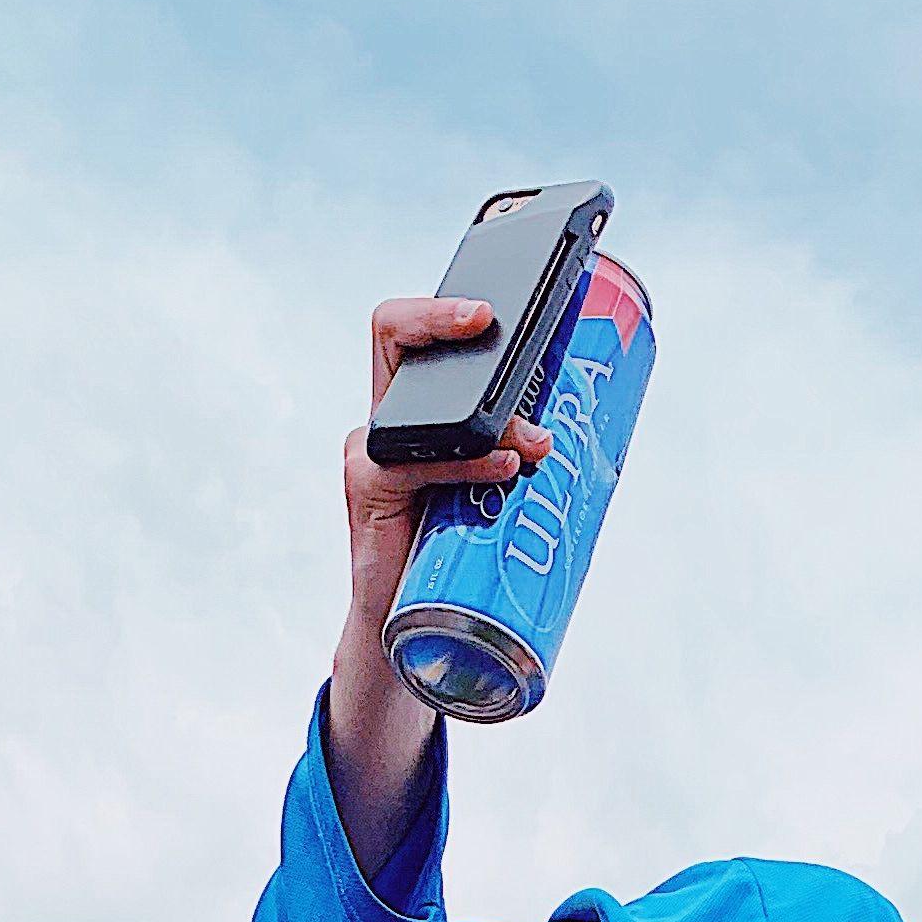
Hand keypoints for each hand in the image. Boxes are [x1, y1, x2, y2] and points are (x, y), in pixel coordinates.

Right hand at [341, 298, 552, 643]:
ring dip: (482, 414)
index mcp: (413, 408)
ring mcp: (370, 452)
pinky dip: (467, 463)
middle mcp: (384, 419)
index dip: (442, 303)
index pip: (415, 330)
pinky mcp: (368, 489)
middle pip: (392, 332)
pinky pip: (419, 464)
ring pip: (418, 406)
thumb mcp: (486, 488)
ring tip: (530, 439)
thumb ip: (509, 450)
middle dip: (440, 316)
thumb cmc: (449, 551)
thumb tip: (554, 430)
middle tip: (486, 317)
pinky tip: (503, 467)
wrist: (403, 620)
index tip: (490, 301)